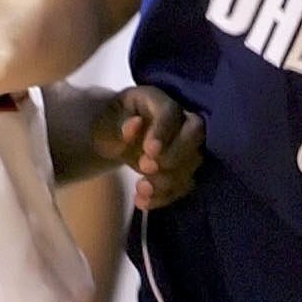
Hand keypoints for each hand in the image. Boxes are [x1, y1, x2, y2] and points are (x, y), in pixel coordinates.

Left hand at [86, 85, 204, 207]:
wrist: (115, 138)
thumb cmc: (112, 123)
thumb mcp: (106, 122)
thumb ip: (119, 124)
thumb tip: (135, 124)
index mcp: (158, 100)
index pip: (170, 111)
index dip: (163, 130)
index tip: (149, 150)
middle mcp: (180, 118)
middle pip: (196, 132)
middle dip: (176, 154)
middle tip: (146, 168)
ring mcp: (186, 143)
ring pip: (193, 161)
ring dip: (169, 179)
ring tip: (141, 188)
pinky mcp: (184, 167)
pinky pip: (184, 183)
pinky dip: (165, 196)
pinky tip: (142, 201)